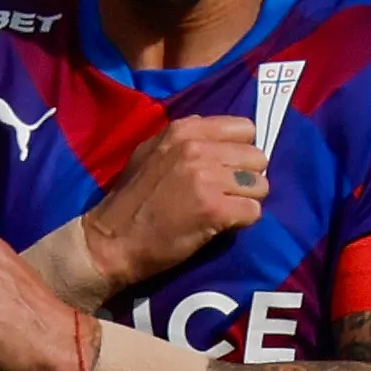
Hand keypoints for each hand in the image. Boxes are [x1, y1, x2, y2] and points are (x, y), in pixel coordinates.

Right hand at [76, 114, 272, 288]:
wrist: (110, 242)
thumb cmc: (130, 201)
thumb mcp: (150, 153)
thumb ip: (185, 140)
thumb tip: (219, 139)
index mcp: (184, 130)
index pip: (245, 128)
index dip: (240, 152)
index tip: (226, 169)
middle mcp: (198, 148)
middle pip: (257, 157)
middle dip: (246, 178)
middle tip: (225, 195)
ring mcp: (207, 178)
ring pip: (260, 185)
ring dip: (245, 201)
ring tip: (221, 211)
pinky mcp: (214, 209)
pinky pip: (253, 211)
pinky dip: (241, 222)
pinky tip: (220, 226)